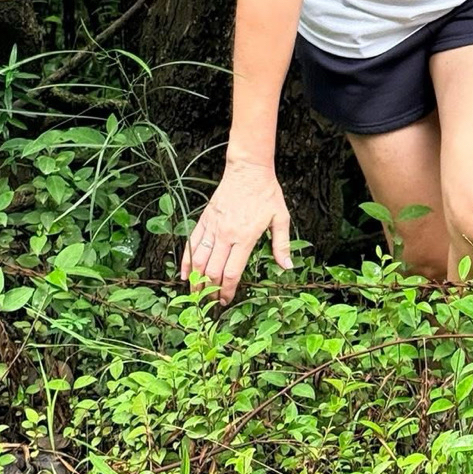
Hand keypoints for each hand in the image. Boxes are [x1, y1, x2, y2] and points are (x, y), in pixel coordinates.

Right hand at [179, 160, 291, 305]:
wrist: (248, 170)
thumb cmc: (266, 193)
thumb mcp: (280, 217)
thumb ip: (281, 244)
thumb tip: (287, 266)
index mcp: (245, 237)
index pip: (232, 272)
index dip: (227, 291)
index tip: (225, 301)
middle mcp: (226, 235)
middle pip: (213, 271)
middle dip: (210, 291)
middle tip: (210, 303)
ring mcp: (213, 227)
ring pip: (199, 260)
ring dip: (196, 281)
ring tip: (196, 295)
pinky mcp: (204, 220)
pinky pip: (192, 244)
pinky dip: (186, 261)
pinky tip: (185, 274)